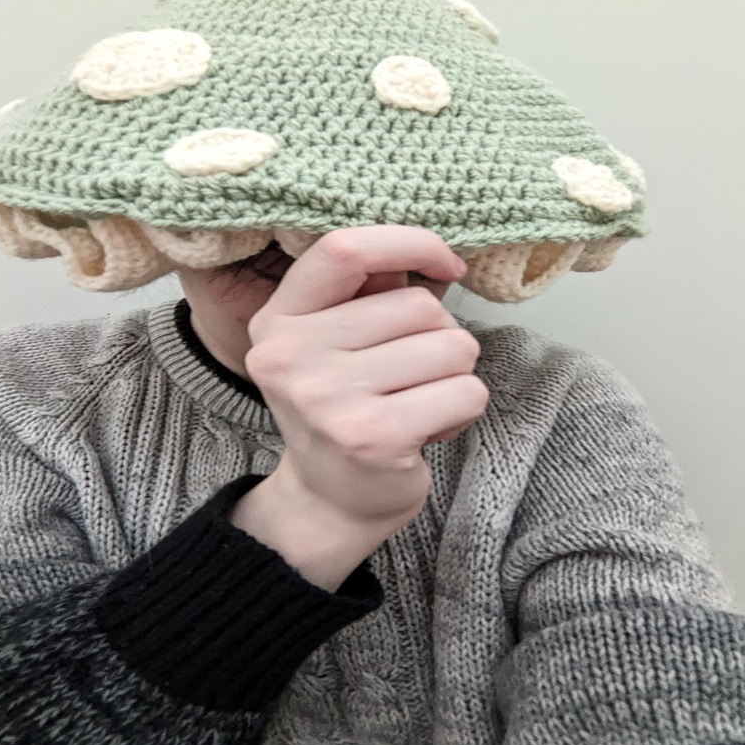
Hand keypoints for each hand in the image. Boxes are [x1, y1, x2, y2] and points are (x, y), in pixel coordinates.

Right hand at [244, 225, 488, 537]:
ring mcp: (328, 399)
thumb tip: (430, 258)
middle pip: (419, 305)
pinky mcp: (372, 437)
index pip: (345, 249)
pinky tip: (428, 429)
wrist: (328, 501)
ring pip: (453, 347)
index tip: (447, 266)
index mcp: (279, 320)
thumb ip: (370, 294)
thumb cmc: (343, 409)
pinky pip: (466, 392)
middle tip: (412, 376)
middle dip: (440, 336)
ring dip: (454, 375)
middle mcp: (290, 356)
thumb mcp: (333, 345)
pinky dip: (463, 408)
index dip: (411, 243)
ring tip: (417, 401)